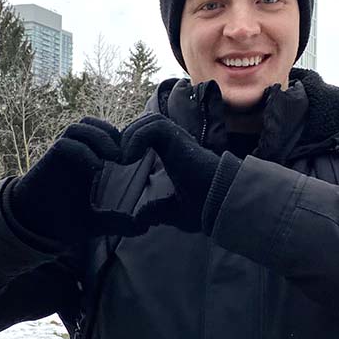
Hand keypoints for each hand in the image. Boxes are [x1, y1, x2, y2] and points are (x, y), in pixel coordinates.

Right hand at [9, 117, 140, 244]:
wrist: (33, 227)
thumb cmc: (60, 220)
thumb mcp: (95, 222)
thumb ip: (117, 221)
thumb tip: (144, 226)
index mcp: (86, 161)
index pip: (103, 134)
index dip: (120, 139)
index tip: (136, 158)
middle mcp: (73, 154)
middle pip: (92, 123)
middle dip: (111, 133)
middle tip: (126, 155)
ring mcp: (59, 156)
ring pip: (78, 127)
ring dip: (98, 137)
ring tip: (114, 157)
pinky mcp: (47, 162)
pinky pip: (65, 144)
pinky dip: (83, 151)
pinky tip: (96, 168)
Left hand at [121, 114, 223, 232]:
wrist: (221, 204)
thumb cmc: (204, 206)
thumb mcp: (173, 211)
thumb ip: (156, 211)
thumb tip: (139, 219)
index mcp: (173, 153)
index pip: (146, 134)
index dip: (131, 144)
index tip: (120, 166)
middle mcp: (176, 141)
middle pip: (144, 123)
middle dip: (127, 137)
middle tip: (117, 160)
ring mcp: (179, 138)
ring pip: (148, 120)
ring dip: (131, 136)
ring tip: (123, 158)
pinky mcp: (180, 138)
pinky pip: (154, 125)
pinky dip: (138, 137)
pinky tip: (131, 156)